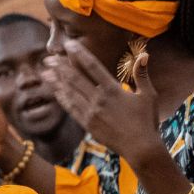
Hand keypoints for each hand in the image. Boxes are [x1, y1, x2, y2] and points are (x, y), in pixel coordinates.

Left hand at [45, 40, 161, 161]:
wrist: (140, 148)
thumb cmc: (146, 121)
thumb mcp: (148, 95)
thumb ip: (142, 74)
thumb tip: (144, 54)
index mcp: (113, 89)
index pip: (92, 66)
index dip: (79, 53)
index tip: (68, 44)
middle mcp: (99, 99)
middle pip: (75, 78)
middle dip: (60, 67)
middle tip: (48, 58)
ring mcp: (92, 113)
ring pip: (70, 93)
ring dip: (56, 82)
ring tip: (44, 73)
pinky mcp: (88, 125)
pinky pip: (72, 109)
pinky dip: (63, 99)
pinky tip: (56, 92)